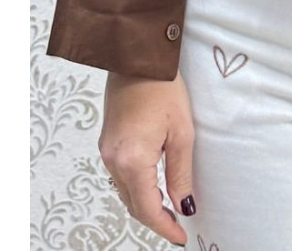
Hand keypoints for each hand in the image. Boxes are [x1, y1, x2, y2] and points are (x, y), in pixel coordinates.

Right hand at [100, 69, 195, 245]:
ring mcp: (106, 152)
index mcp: (132, 160)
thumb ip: (181, 173)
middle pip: (133, 204)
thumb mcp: (182, 131)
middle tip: (178, 227)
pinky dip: (136, 188)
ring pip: (125, 192)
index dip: (165, 226)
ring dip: (145, 204)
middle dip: (155, 219)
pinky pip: (120, 176)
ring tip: (168, 210)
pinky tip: (152, 187)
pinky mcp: (106, 143)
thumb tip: (185, 206)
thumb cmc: (163, 88)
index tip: (181, 236)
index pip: (147, 208)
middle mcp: (113, 160)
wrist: (137, 58)